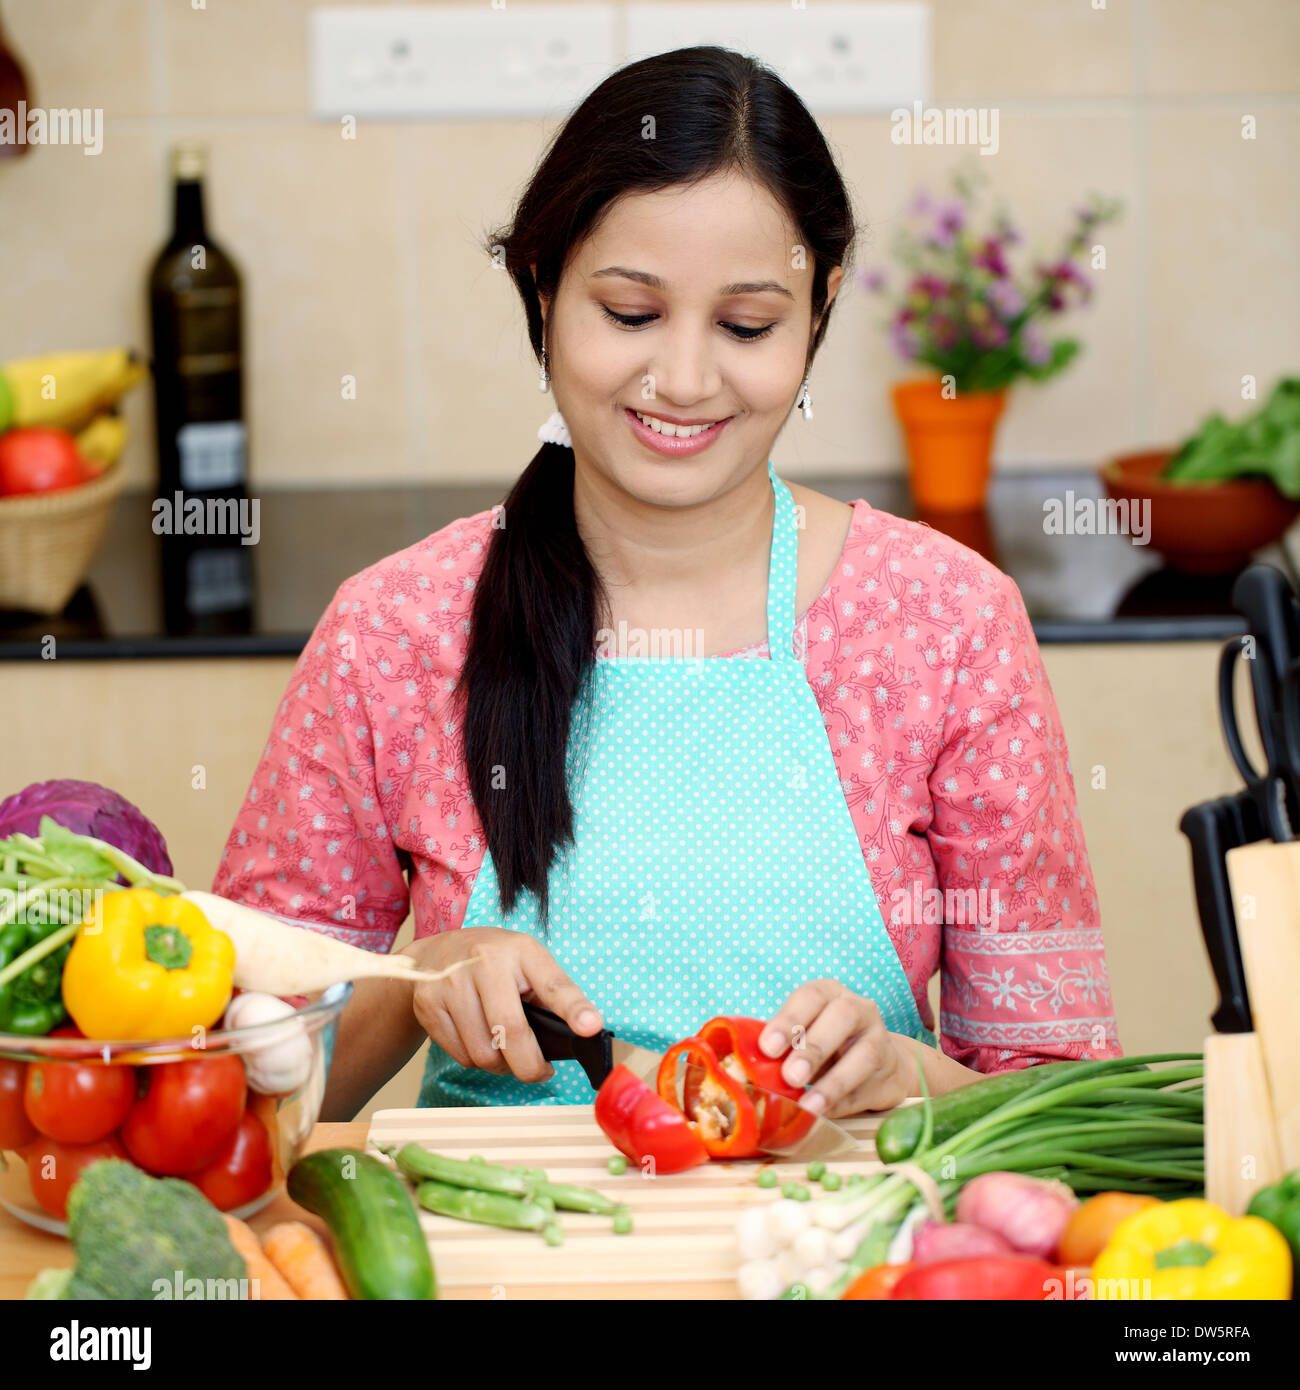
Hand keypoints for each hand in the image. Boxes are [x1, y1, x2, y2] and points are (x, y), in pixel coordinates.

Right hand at [403, 928, 602, 1083]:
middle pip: (511, 1032)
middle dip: (530, 1066)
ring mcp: (451, 983)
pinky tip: (481, 1041)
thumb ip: (551, 995)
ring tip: (506, 1050)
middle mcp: (485, 962)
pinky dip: (477, 1060)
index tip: (591, 1028)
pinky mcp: (429, 1005)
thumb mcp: (527, 963)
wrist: (435, 953)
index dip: (573, 1008)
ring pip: (484, 1053)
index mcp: (521, 951)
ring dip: (502, 1065)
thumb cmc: (494, 962)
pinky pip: (461, 1056)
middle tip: (540, 1071)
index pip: (552, 983)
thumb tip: (581, 1033)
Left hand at [757, 979, 910, 1118]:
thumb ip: (778, 1045)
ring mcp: (879, 1040)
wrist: (878, 1064)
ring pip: (863, 1056)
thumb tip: (740, 1068)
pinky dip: (843, 1104)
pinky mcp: (889, 1074)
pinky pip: (867, 1089)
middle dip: (814, 1047)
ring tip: (809, 1105)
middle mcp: (859, 1009)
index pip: (810, 997)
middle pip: (842, 1018)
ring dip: (833, 1082)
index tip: (767, 1047)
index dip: (788, 1020)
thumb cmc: (825, 1043)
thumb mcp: (802, 1034)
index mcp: (829, 994)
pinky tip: (823, 1115)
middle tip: (790, 1076)